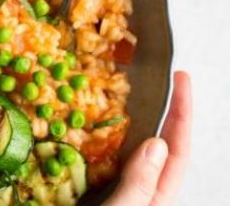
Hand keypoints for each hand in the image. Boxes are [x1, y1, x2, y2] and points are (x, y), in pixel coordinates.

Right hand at [103, 71, 191, 205]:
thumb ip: (139, 183)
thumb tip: (155, 144)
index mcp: (154, 195)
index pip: (177, 149)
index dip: (181, 112)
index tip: (180, 81)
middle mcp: (138, 187)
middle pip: (157, 141)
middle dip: (162, 108)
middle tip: (162, 76)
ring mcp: (114, 184)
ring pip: (127, 144)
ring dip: (130, 117)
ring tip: (128, 89)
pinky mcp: (90, 183)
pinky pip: (100, 151)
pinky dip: (99, 131)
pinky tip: (89, 118)